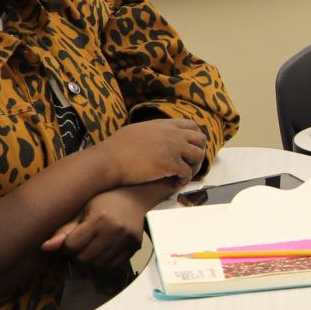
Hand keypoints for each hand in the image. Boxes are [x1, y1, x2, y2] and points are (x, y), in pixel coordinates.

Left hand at [42, 183, 164, 270]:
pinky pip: (114, 265)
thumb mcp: (82, 210)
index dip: (67, 245)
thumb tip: (44, 247)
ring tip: (92, 247)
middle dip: (78, 254)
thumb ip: (64, 230)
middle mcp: (114, 230)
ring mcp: (126, 240)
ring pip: (99, 264)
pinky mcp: (135, 247)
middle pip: (85, 258)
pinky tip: (103, 251)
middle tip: (81, 244)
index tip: (71, 239)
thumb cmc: (104, 199)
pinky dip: (105, 262)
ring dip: (91, 260)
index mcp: (98, 218)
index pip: (73, 245)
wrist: (135, 197)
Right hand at [93, 117, 210, 186]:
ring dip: (194, 166)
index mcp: (164, 125)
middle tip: (190, 163)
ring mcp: (173, 149)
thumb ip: (151, 130)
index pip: (191, 125)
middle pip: (200, 139)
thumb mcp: (137, 129)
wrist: (110, 160)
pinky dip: (183, 180)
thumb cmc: (117, 147)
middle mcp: (173, 134)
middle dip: (198, 151)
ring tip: (183, 174)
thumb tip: (151, 133)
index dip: (194, 137)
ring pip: (198, 156)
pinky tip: (175, 184)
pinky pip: (188, 173)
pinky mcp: (171, 165)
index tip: (190, 147)